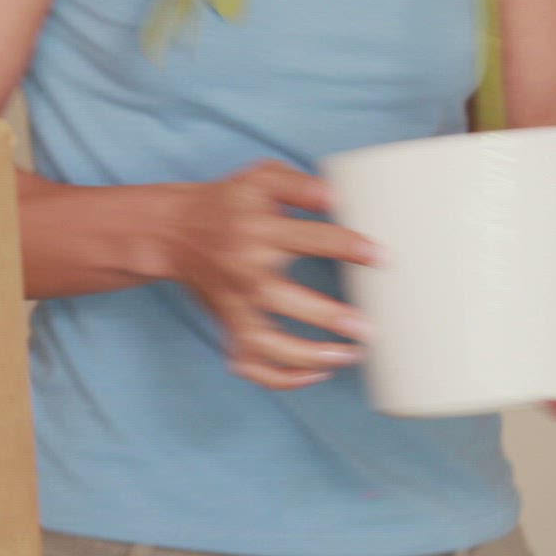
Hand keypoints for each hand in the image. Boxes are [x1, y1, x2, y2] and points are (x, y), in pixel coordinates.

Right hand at [157, 161, 380, 390]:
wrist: (173, 232)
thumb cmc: (229, 204)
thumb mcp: (262, 178)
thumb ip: (301, 184)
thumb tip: (335, 196)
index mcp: (260, 231)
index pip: (312, 239)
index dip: (350, 247)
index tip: (383, 257)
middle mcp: (246, 272)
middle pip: (286, 300)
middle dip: (327, 318)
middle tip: (367, 328)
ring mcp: (236, 305)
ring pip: (267, 345)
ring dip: (308, 357)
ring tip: (348, 356)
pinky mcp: (228, 326)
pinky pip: (251, 364)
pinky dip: (281, 378)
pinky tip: (316, 374)